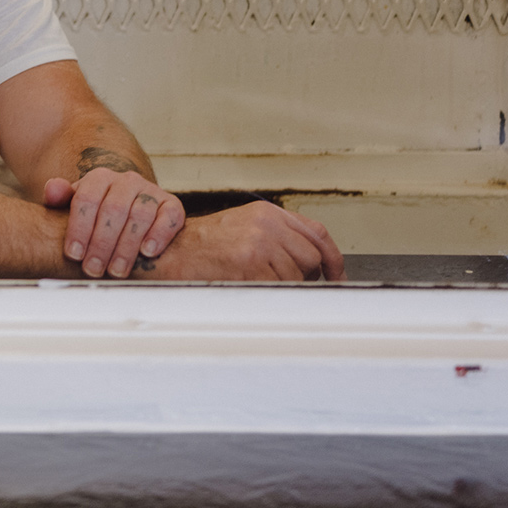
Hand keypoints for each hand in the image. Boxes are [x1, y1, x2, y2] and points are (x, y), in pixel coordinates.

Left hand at [44, 168, 186, 277]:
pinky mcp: (173, 205)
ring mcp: (151, 192)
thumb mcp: (74, 204)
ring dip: (127, 246)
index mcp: (100, 178)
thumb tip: (51, 190)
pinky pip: (169, 217)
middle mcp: (127, 181)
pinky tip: (147, 252)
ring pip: (140, 215)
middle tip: (93, 269)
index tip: (74, 254)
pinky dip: (159, 234)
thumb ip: (59, 197)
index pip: (87, 199)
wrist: (131, 207)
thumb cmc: (96, 213)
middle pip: (113, 210)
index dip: (79, 228)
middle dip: (101, 243)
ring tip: (116, 270)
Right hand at [147, 201, 345, 281]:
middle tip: (281, 280)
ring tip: (254, 280)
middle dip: (303, 275)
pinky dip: (269, 294)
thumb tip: (310, 262)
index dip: (332, 258)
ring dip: (281, 286)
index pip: (317, 233)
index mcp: (267, 213)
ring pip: (296, 276)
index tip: (335, 275)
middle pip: (311, 257)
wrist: (171, 250)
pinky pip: (278, 288)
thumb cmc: (203, 243)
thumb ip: (276, 235)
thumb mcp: (243, 226)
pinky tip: (248, 286)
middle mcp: (266, 224)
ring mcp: (259, 244)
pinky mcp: (250, 264)